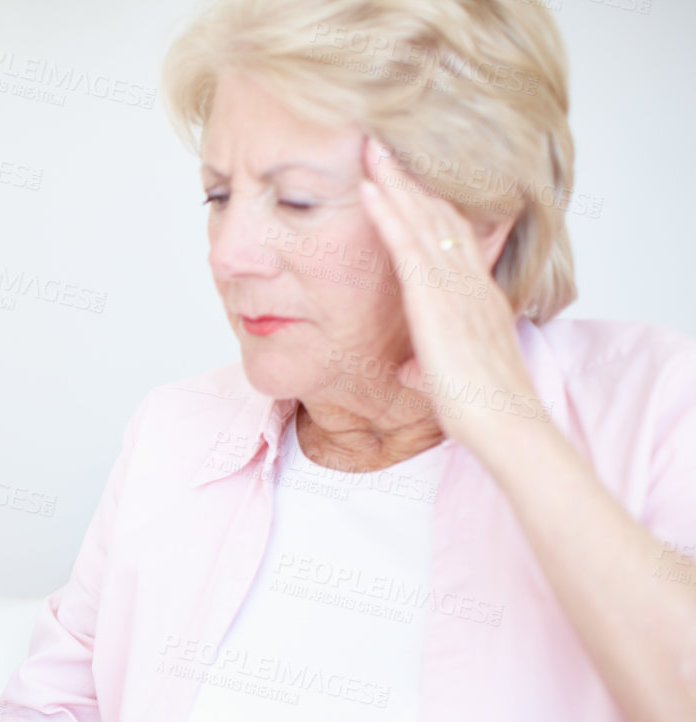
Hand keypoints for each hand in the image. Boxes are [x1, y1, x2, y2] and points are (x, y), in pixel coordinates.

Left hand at [358, 138, 547, 457]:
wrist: (504, 425)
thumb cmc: (480, 410)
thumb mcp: (446, 380)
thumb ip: (426, 366)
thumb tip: (408, 371)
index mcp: (475, 296)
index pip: (451, 237)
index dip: (428, 204)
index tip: (406, 177)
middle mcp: (469, 282)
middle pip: (438, 215)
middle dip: (408, 178)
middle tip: (383, 144)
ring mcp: (455, 287)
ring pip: (422, 220)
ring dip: (394, 181)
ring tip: (370, 148)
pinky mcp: (436, 300)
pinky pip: (408, 245)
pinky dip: (388, 213)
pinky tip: (370, 188)